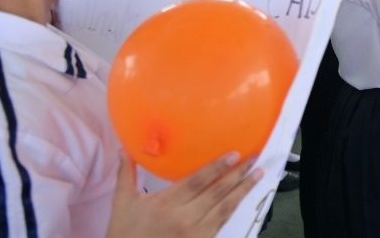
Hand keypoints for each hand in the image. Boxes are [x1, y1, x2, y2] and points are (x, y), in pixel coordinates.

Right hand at [105, 152, 260, 237]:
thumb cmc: (124, 233)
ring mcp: (194, 233)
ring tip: (257, 175)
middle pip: (216, 192)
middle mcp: (182, 218)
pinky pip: (221, 223)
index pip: (197, 181)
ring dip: (243, 190)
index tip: (234, 154)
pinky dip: (233, 209)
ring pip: (224, 208)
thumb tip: (125, 151)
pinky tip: (242, 198)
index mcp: (165, 204)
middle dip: (237, 174)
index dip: (217, 167)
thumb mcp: (122, 203)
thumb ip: (126, 175)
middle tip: (254, 159)